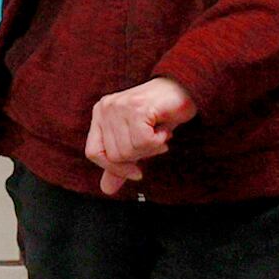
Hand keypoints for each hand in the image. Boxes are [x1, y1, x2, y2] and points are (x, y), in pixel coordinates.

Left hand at [85, 79, 193, 195]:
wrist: (184, 89)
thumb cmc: (160, 114)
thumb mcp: (137, 142)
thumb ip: (121, 163)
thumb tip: (106, 189)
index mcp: (100, 115)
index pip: (93, 153)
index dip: (114, 168)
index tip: (136, 173)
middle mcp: (105, 108)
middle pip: (114, 156)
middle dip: (141, 155)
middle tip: (155, 141)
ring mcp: (119, 107)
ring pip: (129, 151)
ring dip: (152, 148)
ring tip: (160, 132)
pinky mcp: (136, 108)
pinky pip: (143, 142)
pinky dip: (159, 141)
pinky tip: (164, 129)